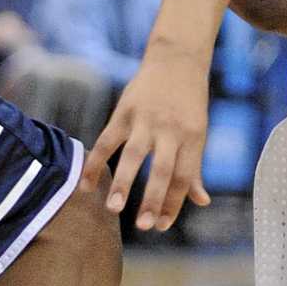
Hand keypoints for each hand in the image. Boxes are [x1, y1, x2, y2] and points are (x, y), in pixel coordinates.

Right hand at [82, 45, 213, 231]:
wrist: (177, 60)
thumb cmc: (189, 103)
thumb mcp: (198, 133)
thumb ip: (194, 168)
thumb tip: (201, 201)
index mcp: (192, 138)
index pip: (183, 177)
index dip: (173, 203)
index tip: (161, 225)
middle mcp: (171, 130)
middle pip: (162, 170)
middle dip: (153, 199)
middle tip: (144, 226)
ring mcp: (146, 120)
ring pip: (133, 155)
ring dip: (123, 183)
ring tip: (113, 209)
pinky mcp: (125, 111)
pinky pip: (106, 141)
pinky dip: (94, 163)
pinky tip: (85, 186)